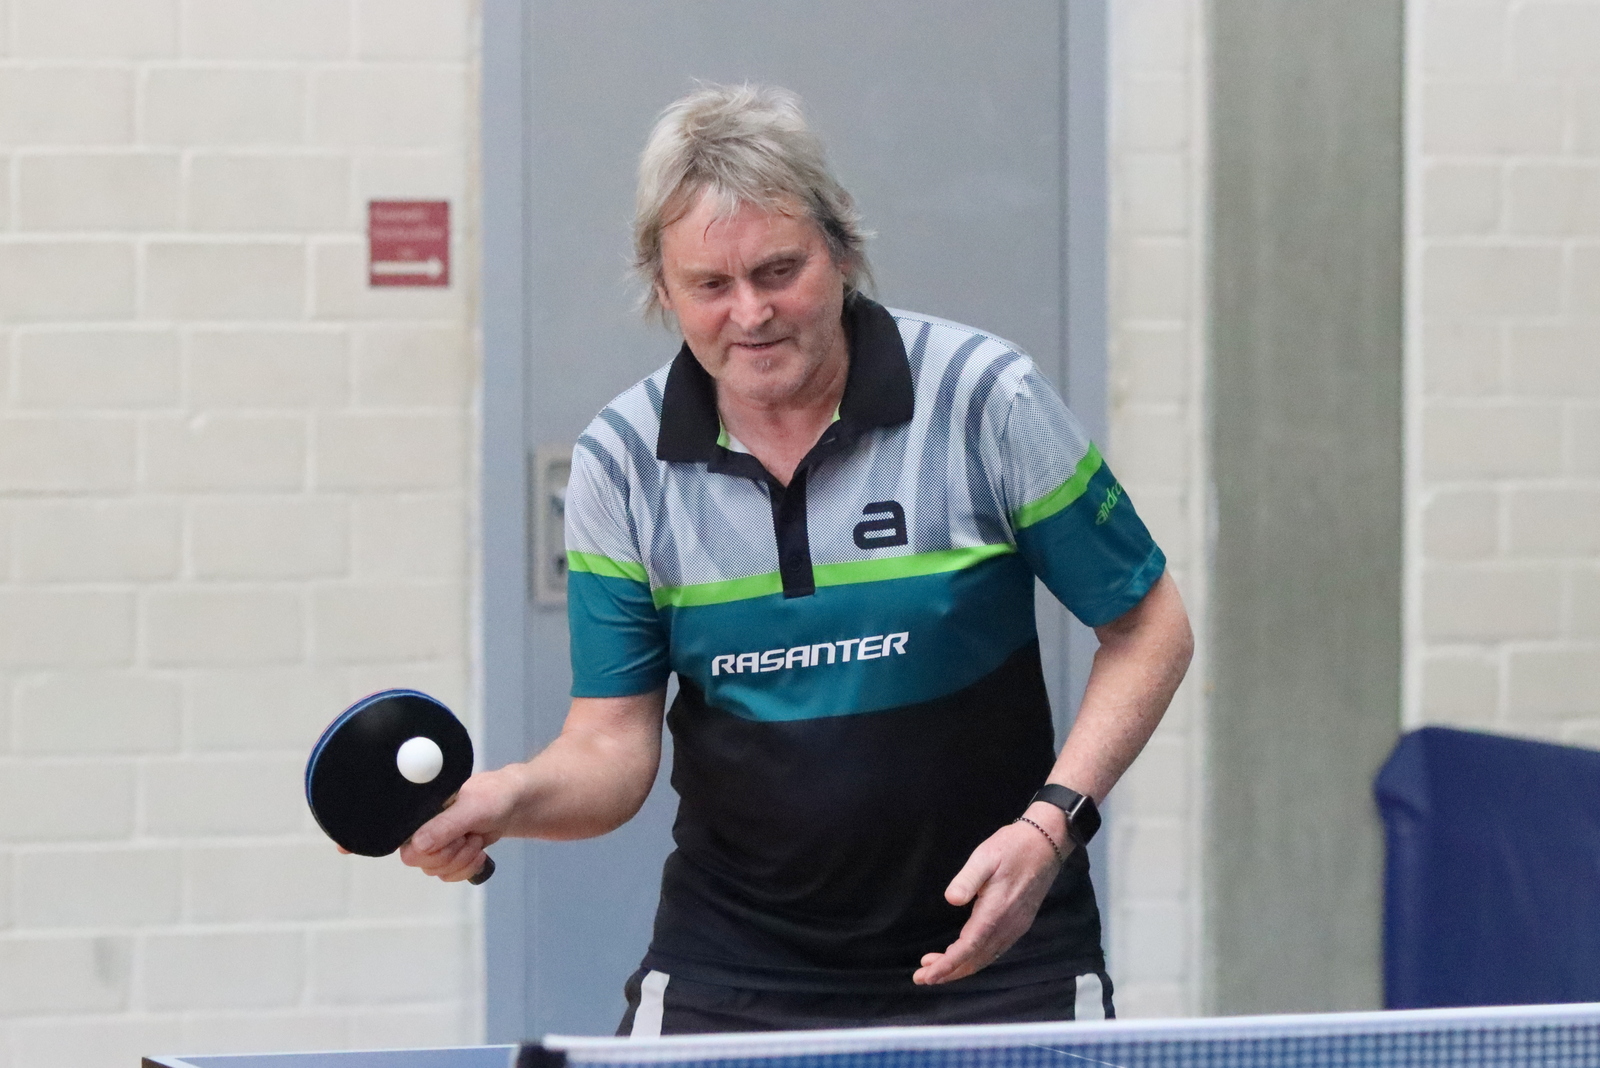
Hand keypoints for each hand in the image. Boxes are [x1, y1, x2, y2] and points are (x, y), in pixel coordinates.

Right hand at [398, 769, 513, 881]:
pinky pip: (449, 875)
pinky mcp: (448, 855)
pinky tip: (477, 853)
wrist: (511, 805)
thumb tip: (417, 845)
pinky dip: (467, 868)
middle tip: (469, 837)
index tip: (456, 838)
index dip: (433, 851)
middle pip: (424, 864)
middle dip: (454, 854)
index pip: (409, 849)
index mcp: (422, 815)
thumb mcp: (471, 809)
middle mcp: (424, 830)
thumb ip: (445, 825)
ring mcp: (436, 845)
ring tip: (476, 840)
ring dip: (463, 860)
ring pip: (437, 871)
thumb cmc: (492, 798)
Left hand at [912, 815, 1066, 984]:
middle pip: (975, 960)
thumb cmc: (1012, 847)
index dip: (947, 965)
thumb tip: (951, 900)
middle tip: (922, 976)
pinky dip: (976, 959)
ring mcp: (1016, 927)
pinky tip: (963, 954)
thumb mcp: (985, 856)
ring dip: (961, 967)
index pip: (968, 948)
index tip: (926, 976)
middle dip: (948, 972)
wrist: (1047, 844)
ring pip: (985, 958)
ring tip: (935, 967)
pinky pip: (995, 950)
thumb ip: (967, 880)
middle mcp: (1007, 926)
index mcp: (995, 912)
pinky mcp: (1020, 923)